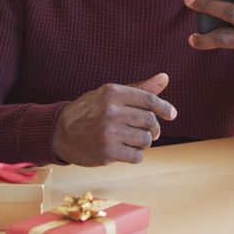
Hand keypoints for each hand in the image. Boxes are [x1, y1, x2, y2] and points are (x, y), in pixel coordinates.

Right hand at [51, 73, 177, 165]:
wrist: (61, 133)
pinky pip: (136, 156)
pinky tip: (126, 151)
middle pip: (150, 121)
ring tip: (133, 140)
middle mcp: (111, 111)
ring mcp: (109, 132)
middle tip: (150, 132)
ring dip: (143, 142)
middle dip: (154, 128)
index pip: (149, 100)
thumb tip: (165, 77)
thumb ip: (140, 89)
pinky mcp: (107, 152)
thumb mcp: (111, 95)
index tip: (172, 114)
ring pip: (145, 140)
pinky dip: (135, 155)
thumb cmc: (90, 111)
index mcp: (112, 92)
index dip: (164, 107)